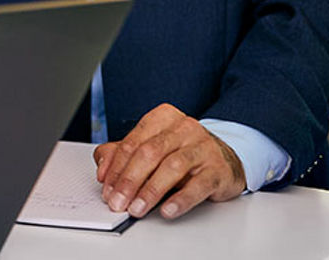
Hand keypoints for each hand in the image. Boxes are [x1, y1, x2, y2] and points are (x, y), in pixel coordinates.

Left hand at [93, 103, 244, 219]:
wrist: (226, 159)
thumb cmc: (182, 153)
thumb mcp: (151, 149)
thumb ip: (121, 155)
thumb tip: (102, 170)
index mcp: (163, 118)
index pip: (133, 142)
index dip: (116, 167)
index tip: (106, 187)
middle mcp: (184, 128)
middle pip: (150, 153)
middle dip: (129, 180)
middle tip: (118, 202)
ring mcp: (203, 146)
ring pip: (172, 167)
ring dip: (151, 191)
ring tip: (137, 209)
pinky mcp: (219, 169)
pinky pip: (199, 184)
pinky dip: (181, 199)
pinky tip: (167, 210)